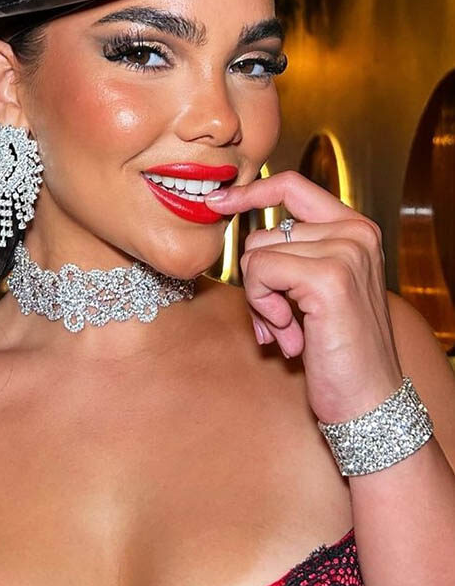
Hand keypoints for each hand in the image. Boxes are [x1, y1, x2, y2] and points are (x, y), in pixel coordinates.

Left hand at [204, 170, 403, 424]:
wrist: (366, 399)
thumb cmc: (338, 351)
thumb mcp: (316, 291)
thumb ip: (291, 256)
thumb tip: (238, 230)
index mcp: (355, 229)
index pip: (292, 186)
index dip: (250, 191)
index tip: (219, 202)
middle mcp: (356, 233)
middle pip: (263, 233)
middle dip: (258, 281)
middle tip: (280, 321)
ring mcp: (345, 252)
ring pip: (256, 256)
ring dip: (260, 301)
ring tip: (290, 331)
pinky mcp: (329, 278)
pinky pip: (259, 274)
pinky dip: (262, 308)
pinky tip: (289, 335)